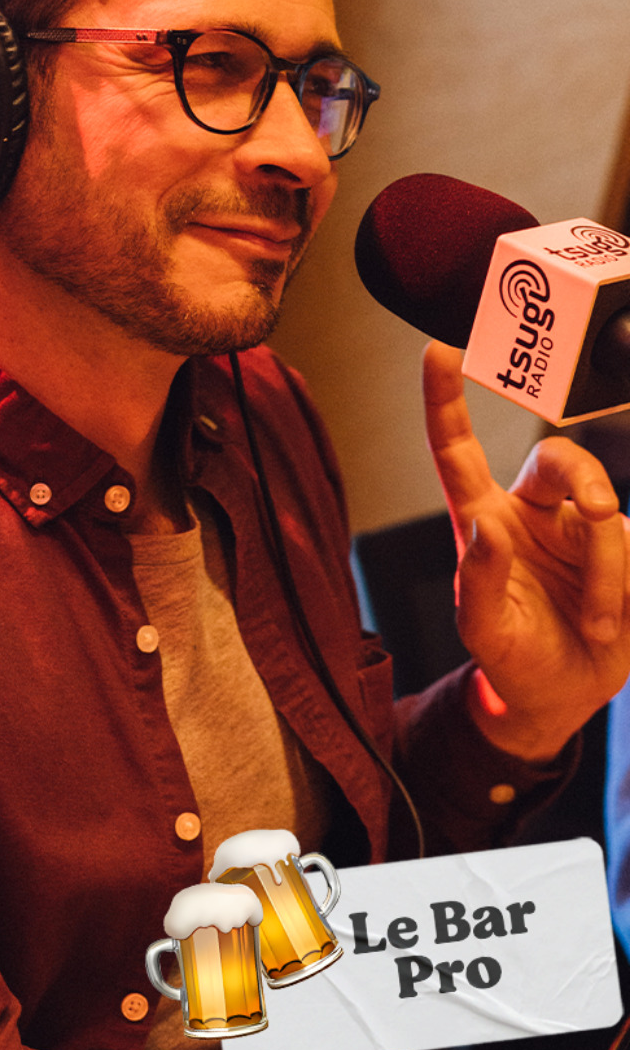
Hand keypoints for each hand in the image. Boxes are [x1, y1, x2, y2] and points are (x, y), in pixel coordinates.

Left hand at [423, 341, 629, 760]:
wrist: (564, 697)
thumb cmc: (511, 657)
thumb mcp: (485, 632)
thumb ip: (480, 581)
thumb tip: (486, 525)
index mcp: (483, 519)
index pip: (457, 451)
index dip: (446, 401)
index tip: (438, 352)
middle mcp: (534, 512)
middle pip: (561, 457)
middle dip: (586, 481)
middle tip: (600, 513)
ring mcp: (586, 530)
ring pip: (612, 519)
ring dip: (610, 578)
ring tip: (597, 625)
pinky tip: (619, 620)